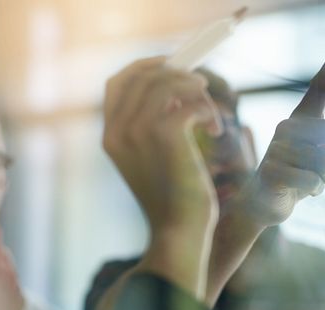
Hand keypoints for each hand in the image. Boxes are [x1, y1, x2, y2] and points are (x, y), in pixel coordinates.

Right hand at [103, 57, 221, 233]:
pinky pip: (188, 101)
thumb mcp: (151, 157)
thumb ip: (149, 124)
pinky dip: (207, 109)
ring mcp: (137, 133)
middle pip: (142, 75)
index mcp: (109, 136)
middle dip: (175, 72)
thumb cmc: (171, 196)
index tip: (170, 65)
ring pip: (166, 83)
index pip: (116, 82)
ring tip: (209, 114)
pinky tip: (215, 129)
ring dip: (195, 91)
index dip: (143, 67)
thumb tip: (172, 85)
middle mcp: (117, 132)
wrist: (177, 230)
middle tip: (200, 85)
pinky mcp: (165, 136)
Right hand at [235, 35, 324, 226]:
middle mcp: (287, 127)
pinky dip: (313, 190)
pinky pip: (313, 180)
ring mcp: (277, 148)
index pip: (321, 87)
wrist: (262, 203)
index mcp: (302, 119)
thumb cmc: (298, 175)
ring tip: (309, 181)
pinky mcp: (271, 171)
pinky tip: (298, 190)